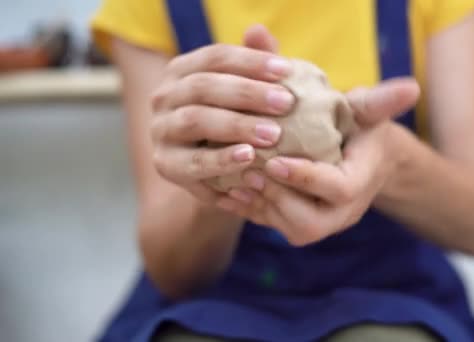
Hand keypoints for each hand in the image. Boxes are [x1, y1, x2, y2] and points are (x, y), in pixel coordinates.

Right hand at [149, 25, 294, 205]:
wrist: (213, 171)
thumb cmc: (234, 122)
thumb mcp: (245, 96)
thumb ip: (252, 67)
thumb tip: (258, 30)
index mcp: (182, 71)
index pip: (215, 57)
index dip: (251, 61)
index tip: (287, 71)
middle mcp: (164, 96)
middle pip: (203, 86)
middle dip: (247, 93)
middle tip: (285, 103)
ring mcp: (161, 130)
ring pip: (195, 120)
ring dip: (236, 125)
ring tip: (272, 134)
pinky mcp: (165, 165)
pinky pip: (193, 162)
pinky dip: (222, 161)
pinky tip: (249, 158)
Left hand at [215, 78, 419, 245]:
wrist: (355, 155)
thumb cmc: (360, 128)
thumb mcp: (368, 111)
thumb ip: (380, 100)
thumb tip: (410, 87)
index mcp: (359, 185)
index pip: (337, 190)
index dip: (306, 178)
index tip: (274, 159)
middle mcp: (340, 213)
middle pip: (308, 222)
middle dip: (276, 198)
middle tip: (247, 172)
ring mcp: (318, 222)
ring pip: (285, 227)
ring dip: (257, 205)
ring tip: (230, 178)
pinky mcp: (295, 223)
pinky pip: (271, 224)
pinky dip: (247, 208)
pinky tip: (222, 187)